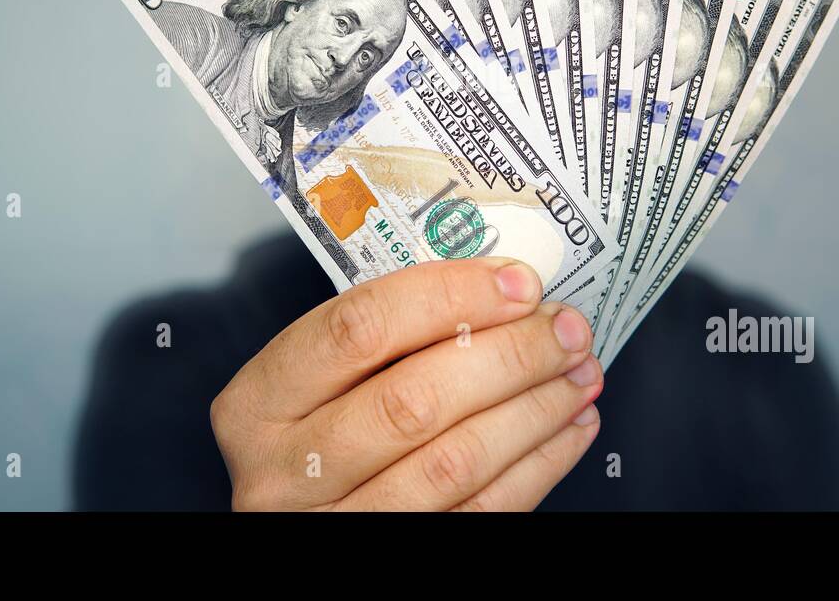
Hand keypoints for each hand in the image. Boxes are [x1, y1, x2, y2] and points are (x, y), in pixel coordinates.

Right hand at [210, 257, 602, 509]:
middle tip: (565, 328)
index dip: (450, 296)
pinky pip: (483, 513)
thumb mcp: (319, 382)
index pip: (359, 328)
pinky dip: (540, 463)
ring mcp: (339, 525)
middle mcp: (286, 471)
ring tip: (579, 371)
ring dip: (535, 409)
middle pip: (414, 400)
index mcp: (259, 402)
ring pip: (455, 462)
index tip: (517, 281)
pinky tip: (568, 424)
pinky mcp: (397, 558)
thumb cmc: (319, 433)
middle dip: (509, 355)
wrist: (306, 528)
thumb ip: (387, 337)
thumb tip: (502, 286)